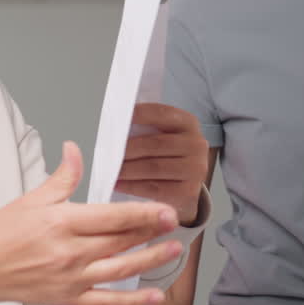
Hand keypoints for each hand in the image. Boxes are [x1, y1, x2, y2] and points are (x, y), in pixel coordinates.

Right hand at [0, 142, 182, 304]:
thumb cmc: (0, 233)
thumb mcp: (32, 198)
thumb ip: (62, 176)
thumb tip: (75, 150)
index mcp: (61, 222)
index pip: (112, 217)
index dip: (143, 213)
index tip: (165, 208)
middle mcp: (68, 252)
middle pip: (120, 241)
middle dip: (152, 231)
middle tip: (176, 221)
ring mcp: (70, 278)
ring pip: (120, 270)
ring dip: (150, 260)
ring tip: (174, 249)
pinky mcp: (68, 298)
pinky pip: (106, 302)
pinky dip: (132, 300)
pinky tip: (153, 294)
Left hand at [117, 104, 208, 225]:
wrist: (186, 184)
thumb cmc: (167, 156)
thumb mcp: (163, 135)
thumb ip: (146, 129)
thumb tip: (116, 129)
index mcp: (188, 123)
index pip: (161, 113)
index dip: (139, 114)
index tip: (118, 118)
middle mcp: (196, 144)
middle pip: (155, 143)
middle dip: (128, 148)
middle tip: (108, 152)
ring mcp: (195, 169)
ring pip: (153, 167)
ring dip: (127, 169)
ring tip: (109, 170)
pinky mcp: (188, 191)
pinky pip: (155, 188)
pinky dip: (132, 186)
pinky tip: (118, 184)